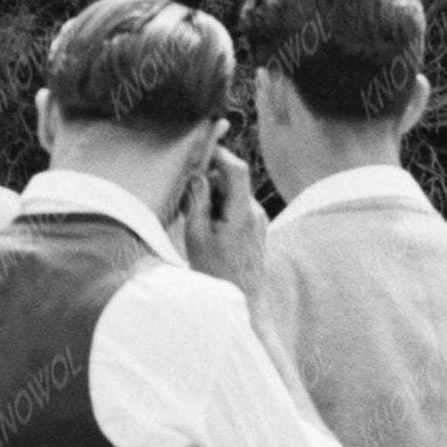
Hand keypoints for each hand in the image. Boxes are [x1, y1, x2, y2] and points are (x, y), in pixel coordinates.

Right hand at [179, 143, 269, 294]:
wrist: (243, 301)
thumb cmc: (216, 272)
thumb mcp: (197, 236)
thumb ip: (198, 201)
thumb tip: (199, 174)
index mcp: (241, 213)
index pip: (236, 169)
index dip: (220, 153)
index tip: (203, 145)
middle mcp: (255, 212)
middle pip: (230, 180)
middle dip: (208, 183)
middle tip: (188, 202)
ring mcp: (258, 220)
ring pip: (232, 194)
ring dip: (213, 199)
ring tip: (198, 224)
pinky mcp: (256, 227)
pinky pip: (236, 207)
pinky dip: (220, 210)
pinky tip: (209, 231)